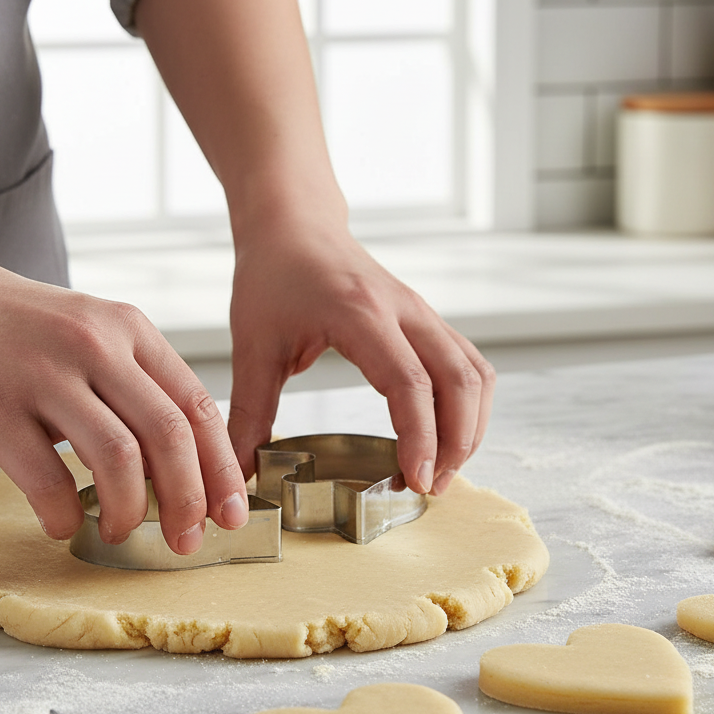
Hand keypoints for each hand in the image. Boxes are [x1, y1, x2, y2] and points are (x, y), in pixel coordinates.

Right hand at [0, 251, 247, 551]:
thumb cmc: (15, 328)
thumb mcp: (91, 334)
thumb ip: (136, 387)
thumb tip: (182, 467)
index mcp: (130, 329)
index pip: (198, 406)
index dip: (221, 468)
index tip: (233, 513)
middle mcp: (95, 345)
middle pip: (170, 436)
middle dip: (189, 500)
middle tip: (188, 541)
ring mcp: (44, 374)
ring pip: (119, 459)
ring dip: (131, 511)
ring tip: (123, 530)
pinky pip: (47, 478)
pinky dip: (64, 515)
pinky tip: (64, 524)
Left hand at [227, 215, 495, 493]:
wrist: (294, 225)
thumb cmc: (273, 276)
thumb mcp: (252, 346)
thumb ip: (248, 413)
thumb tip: (237, 473)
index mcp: (361, 314)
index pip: (410, 382)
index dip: (420, 436)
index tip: (415, 480)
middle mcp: (404, 310)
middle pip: (461, 380)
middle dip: (457, 442)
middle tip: (430, 487)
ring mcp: (423, 313)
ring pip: (476, 373)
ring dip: (471, 426)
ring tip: (441, 470)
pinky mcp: (428, 321)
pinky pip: (469, 364)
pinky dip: (469, 406)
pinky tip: (446, 436)